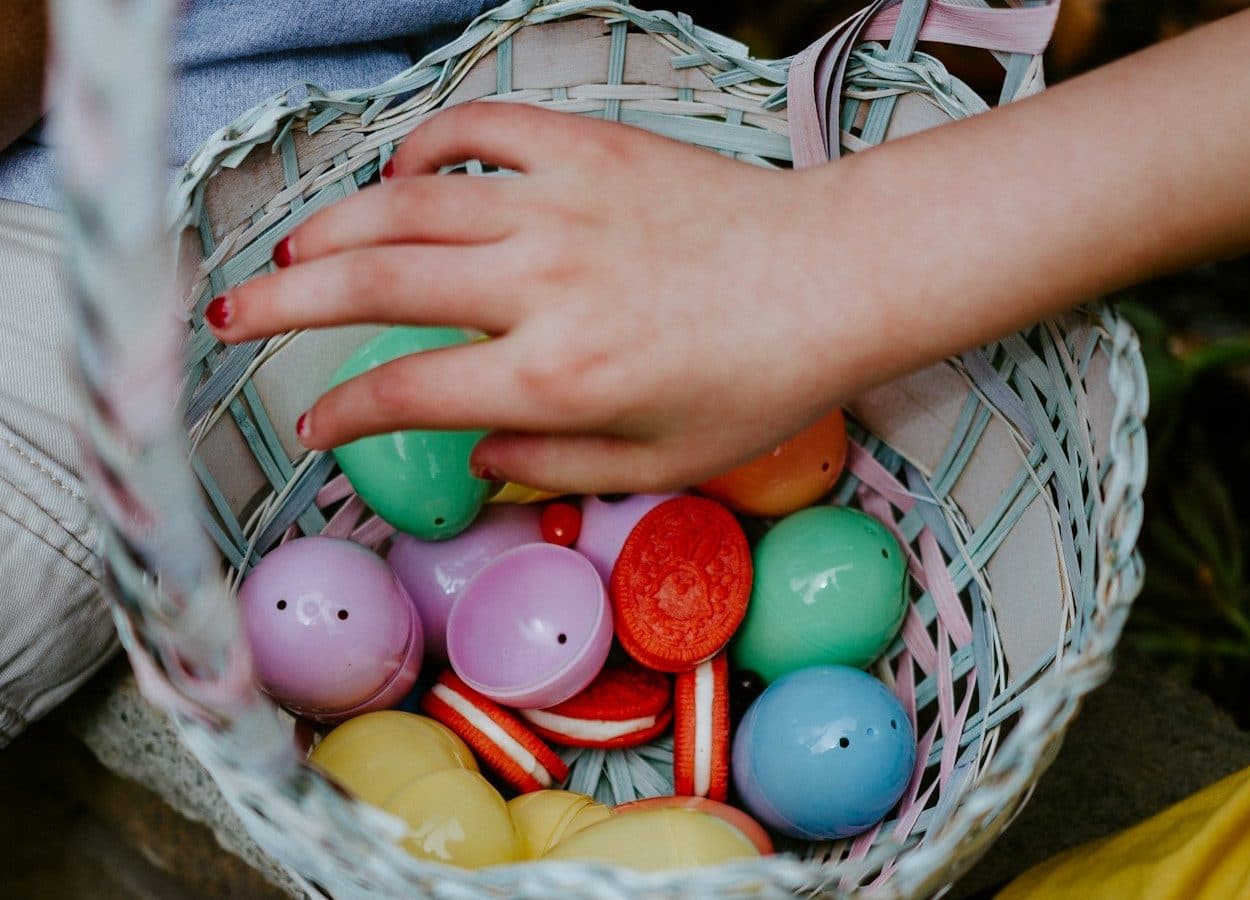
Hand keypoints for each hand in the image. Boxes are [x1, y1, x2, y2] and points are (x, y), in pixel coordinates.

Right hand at [207, 103, 878, 492]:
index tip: (309, 422)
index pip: (405, 392)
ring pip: (405, 202)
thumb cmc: (762, 380)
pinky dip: (426, 148)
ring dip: (331, 225)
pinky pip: (479, 130)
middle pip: (372, 282)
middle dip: (283, 306)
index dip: (338, 412)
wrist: (838, 276)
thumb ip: (553, 462)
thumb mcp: (660, 460)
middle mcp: (540, 284)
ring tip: (288, 252)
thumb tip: (477, 454)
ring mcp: (560, 203)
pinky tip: (402, 175)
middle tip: (227, 318)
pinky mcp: (588, 147)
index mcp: (555, 375)